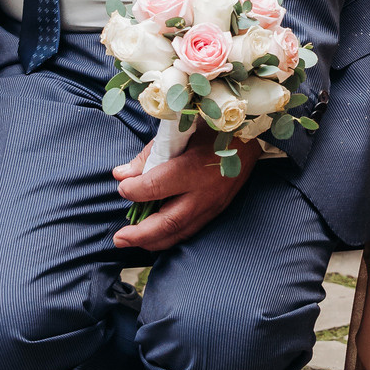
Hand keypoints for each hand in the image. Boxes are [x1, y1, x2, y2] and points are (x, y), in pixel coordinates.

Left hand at [111, 136, 256, 250]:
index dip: (134, 190)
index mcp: (194, 167)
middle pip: (169, 222)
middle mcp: (204, 192)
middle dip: (140, 234)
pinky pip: (190, 230)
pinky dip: (169, 237)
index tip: (121, 186)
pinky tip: (153, 238)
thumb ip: (149, 155)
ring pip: (180, 232)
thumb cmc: (212, 128)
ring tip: (130, 241)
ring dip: (152, 241)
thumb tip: (121, 175)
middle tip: (118, 238)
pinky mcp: (217, 211)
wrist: (250, 136)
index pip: (156, 186)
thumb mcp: (180, 133)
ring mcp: (213, 205)